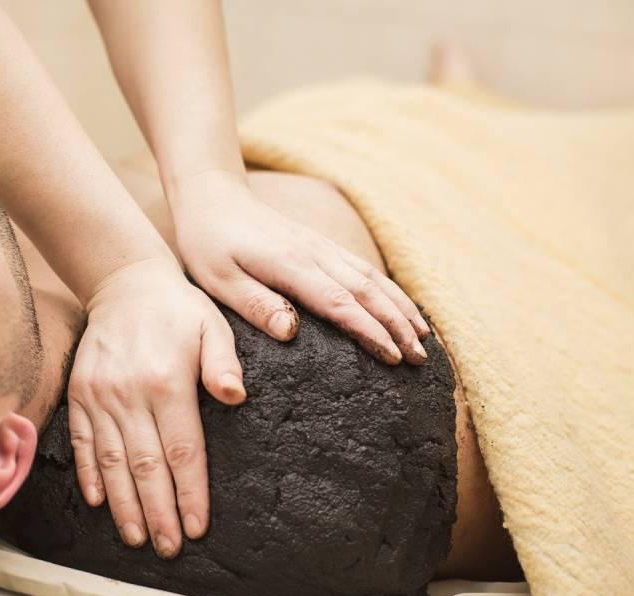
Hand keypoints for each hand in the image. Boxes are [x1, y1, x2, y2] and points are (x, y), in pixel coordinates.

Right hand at [67, 257, 244, 557]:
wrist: (123, 281)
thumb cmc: (178, 308)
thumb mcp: (212, 326)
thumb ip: (223, 363)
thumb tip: (233, 397)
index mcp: (167, 381)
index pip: (181, 450)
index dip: (189, 493)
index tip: (196, 527)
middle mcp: (130, 394)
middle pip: (146, 466)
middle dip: (158, 512)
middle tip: (169, 548)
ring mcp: (99, 395)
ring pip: (111, 461)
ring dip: (124, 504)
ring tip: (137, 537)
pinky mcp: (79, 392)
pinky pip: (81, 441)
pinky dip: (90, 474)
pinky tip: (100, 501)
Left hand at [171, 171, 429, 363]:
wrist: (212, 197)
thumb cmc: (208, 244)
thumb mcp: (218, 280)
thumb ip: (255, 305)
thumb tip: (292, 332)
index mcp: (291, 264)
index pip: (340, 303)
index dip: (370, 331)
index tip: (393, 357)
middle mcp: (315, 253)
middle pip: (367, 291)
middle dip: (398, 325)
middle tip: (420, 359)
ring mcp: (322, 246)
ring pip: (372, 278)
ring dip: (401, 308)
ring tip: (424, 338)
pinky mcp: (321, 245)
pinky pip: (364, 268)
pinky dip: (389, 290)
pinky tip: (402, 307)